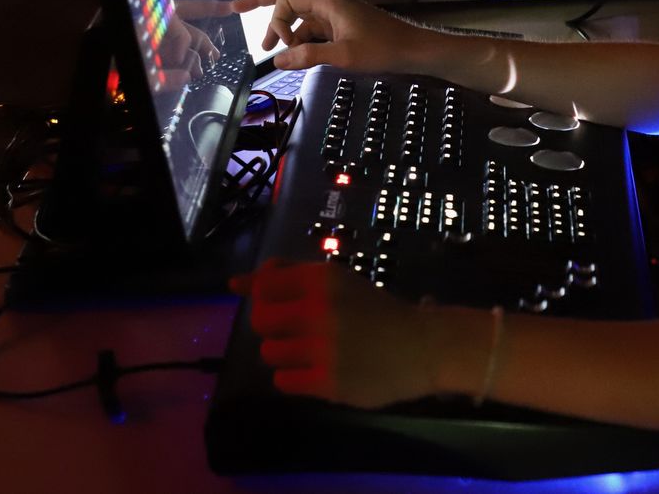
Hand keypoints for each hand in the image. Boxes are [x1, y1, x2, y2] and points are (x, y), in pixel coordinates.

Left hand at [229, 258, 434, 408]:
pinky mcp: (328, 383)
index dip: (265, 295)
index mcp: (322, 279)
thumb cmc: (377, 310)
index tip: (281, 302)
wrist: (422, 347)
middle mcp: (319, 311)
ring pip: (269, 352)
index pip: (263, 284)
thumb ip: (287, 275)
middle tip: (295, 329)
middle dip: (272, 325)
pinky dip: (293, 376)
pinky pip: (283, 380)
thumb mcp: (337, 280)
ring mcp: (322, 349)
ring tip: (310, 350)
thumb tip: (235, 282)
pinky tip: (314, 369)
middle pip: (260, 319)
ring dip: (283, 351)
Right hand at [231, 0, 433, 73]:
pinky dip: (301, 39)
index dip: (276, 20)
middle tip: (237, 7)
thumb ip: (309, 56)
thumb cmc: (383, 49)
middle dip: (263, 1)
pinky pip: (314, 28)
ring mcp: (335, 15)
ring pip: (301, 16)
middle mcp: (328, 3)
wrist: (414, 50)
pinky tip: (295, 55)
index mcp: (327, 2)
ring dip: (284, 29)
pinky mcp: (342, 27)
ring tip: (269, 48)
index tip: (280, 45)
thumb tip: (277, 60)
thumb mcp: (344, 55)